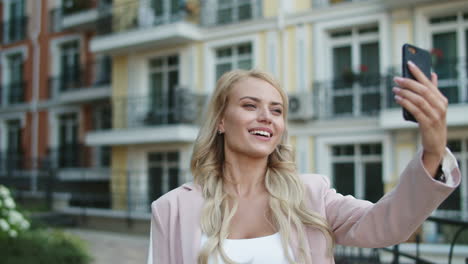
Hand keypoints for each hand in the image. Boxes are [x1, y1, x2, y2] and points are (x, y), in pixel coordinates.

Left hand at [392, 61, 447, 176]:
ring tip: (394, 89)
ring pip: (418, 99)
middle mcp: (440, 105)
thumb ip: (432, 91)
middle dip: (408, 82)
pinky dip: (406, 103)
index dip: (419, 72)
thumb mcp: (434, 106)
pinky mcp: (427, 123)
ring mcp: (435, 115)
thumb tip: (432, 74)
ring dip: (405, 93)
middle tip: (396, 78)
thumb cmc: (432, 121)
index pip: (429, 82)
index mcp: (441, 99)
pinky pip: (415, 110)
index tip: (409, 63)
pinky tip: (398, 99)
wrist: (436, 143)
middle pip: (422, 90)